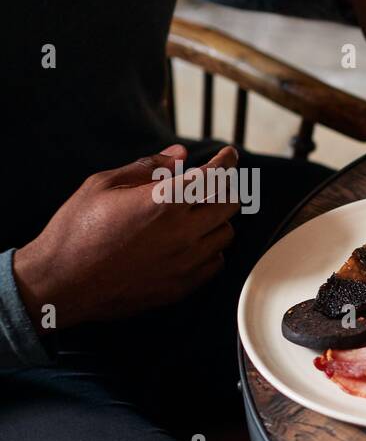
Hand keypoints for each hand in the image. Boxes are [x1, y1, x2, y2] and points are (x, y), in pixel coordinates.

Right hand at [13, 145, 241, 328]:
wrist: (62, 283)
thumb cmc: (76, 229)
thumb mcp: (103, 185)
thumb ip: (147, 167)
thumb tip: (179, 155)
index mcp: (165, 202)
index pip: (215, 175)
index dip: (227, 160)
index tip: (228, 154)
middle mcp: (184, 232)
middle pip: (230, 204)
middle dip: (224, 188)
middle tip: (208, 184)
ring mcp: (186, 262)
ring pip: (225, 234)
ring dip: (216, 220)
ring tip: (193, 214)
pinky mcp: (183, 286)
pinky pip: (215, 263)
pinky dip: (209, 248)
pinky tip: (189, 243)